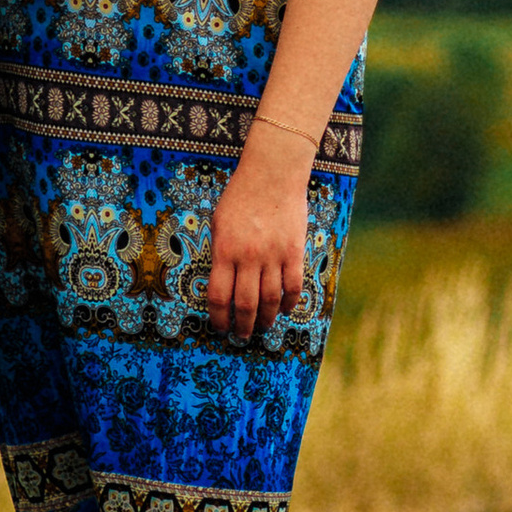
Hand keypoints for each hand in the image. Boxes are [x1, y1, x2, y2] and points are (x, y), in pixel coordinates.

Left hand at [208, 129, 313, 340]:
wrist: (271, 174)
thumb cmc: (241, 196)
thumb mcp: (219, 222)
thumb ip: (220, 253)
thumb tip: (221, 282)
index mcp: (224, 251)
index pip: (218, 296)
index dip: (218, 318)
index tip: (220, 328)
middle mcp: (248, 258)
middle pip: (245, 304)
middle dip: (242, 326)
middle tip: (242, 336)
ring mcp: (272, 256)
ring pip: (270, 300)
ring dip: (266, 319)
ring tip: (262, 326)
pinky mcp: (293, 252)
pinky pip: (293, 286)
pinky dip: (290, 303)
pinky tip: (285, 309)